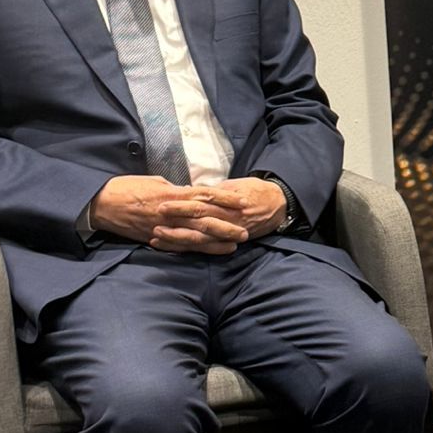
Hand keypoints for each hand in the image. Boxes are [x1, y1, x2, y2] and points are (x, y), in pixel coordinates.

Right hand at [90, 176, 245, 255]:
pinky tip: (208, 252)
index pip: (206, 196)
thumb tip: (191, 192)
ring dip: (216, 242)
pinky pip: (178, 246)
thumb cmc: (128, 187)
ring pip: (195, 237)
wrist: (101, 204)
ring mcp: (163, 228)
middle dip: (227, 226)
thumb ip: (175, 189)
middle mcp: (171, 213)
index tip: (243, 202)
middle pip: (205, 220)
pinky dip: (195, 250)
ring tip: (234, 245)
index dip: (226, 200)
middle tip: (246, 231)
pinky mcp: (154, 239)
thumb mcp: (155, 182)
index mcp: (173, 195)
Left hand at [148, 177, 288, 252]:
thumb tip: (190, 190)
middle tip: (154, 220)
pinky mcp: (226, 242)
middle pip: (197, 223)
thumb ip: (214, 190)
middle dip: (175, 223)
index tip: (163, 203)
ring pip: (198, 239)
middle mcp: (226, 220)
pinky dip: (185, 248)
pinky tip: (168, 246)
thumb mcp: (236, 185)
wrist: (278, 206)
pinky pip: (204, 247)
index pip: (201, 204)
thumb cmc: (256, 191)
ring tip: (156, 237)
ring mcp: (226, 233)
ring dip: (176, 239)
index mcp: (227, 203)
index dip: (182, 205)